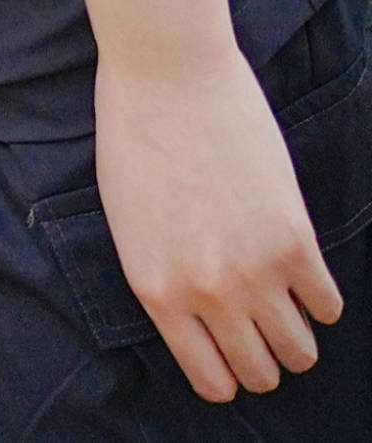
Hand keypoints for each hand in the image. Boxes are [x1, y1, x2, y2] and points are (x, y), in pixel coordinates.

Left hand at [98, 44, 341, 398]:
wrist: (167, 79)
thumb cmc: (133, 141)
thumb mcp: (128, 224)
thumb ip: (164, 279)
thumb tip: (201, 320)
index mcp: (155, 291)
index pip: (210, 378)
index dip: (226, 377)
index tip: (232, 362)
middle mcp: (207, 293)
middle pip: (261, 372)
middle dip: (265, 362)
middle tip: (263, 337)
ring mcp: (255, 271)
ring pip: (301, 349)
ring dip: (298, 339)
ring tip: (287, 314)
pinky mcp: (295, 240)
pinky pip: (329, 304)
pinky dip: (322, 300)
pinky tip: (305, 279)